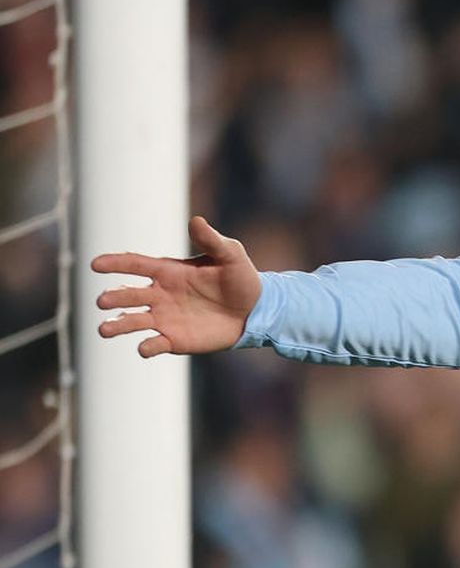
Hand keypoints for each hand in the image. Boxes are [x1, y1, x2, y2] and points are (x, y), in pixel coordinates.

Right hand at [92, 216, 262, 356]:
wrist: (256, 311)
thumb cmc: (240, 279)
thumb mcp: (230, 255)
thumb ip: (211, 240)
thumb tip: (196, 221)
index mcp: (168, 271)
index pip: (135, 265)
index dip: (115, 263)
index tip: (95, 264)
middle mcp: (160, 295)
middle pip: (128, 295)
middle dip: (113, 298)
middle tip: (103, 301)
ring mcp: (164, 318)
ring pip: (132, 321)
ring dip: (117, 325)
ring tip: (103, 329)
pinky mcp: (174, 339)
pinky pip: (154, 343)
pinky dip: (146, 346)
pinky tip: (145, 347)